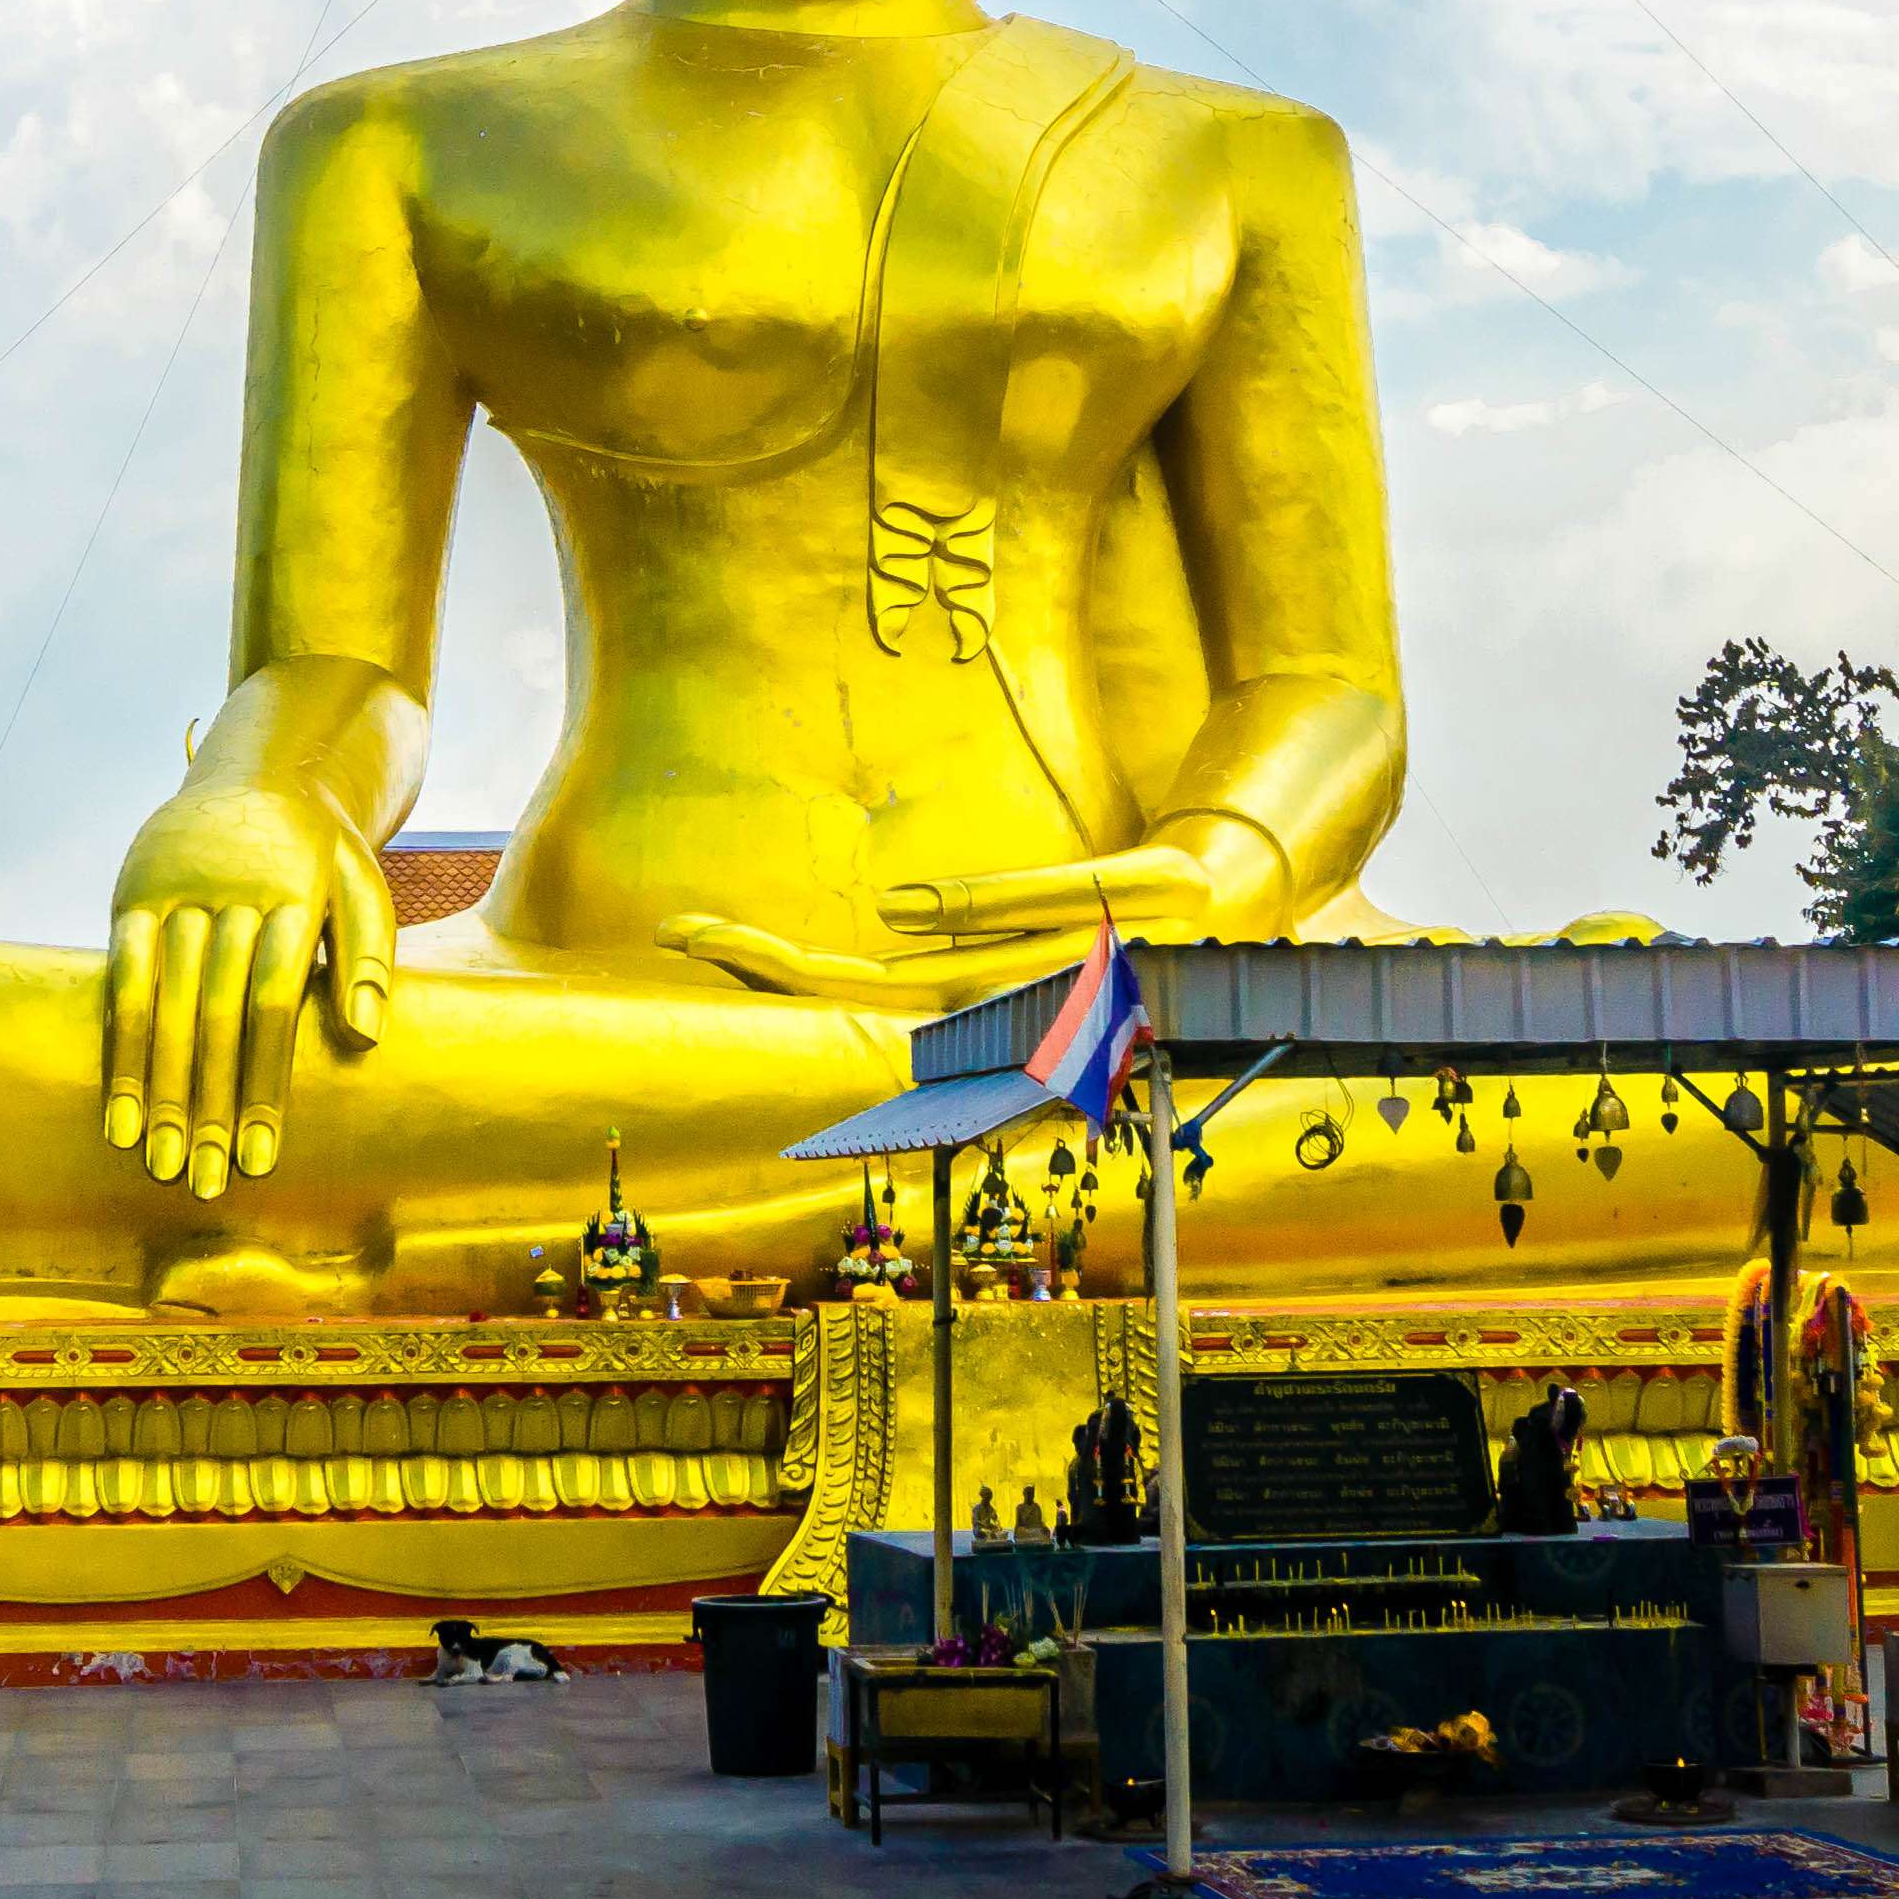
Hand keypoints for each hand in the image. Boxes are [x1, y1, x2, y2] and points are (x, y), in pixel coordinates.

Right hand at [101, 779, 392, 1197]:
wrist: (266, 766)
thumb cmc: (324, 853)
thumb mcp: (364, 888)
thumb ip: (369, 958)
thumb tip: (364, 1037)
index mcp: (295, 894)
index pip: (274, 1004)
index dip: (264, 1083)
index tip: (260, 1158)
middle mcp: (231, 891)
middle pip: (215, 1012)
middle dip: (209, 1103)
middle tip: (205, 1182)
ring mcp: (176, 889)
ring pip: (164, 1001)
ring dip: (159, 1089)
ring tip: (158, 1164)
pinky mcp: (132, 892)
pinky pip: (121, 976)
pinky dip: (121, 1047)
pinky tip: (119, 1111)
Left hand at [666, 843, 1224, 1008]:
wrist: (1224, 929)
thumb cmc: (1169, 902)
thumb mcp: (1108, 889)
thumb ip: (1004, 903)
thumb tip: (896, 909)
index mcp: (988, 993)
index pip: (853, 986)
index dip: (770, 962)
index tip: (693, 931)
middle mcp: (967, 1009)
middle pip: (834, 994)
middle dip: (751, 961)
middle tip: (674, 926)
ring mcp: (971, 1002)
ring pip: (855, 991)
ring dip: (779, 967)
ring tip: (704, 933)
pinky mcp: (982, 986)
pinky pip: (892, 984)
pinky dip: (827, 974)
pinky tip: (777, 960)